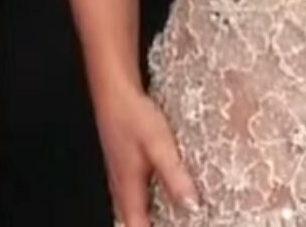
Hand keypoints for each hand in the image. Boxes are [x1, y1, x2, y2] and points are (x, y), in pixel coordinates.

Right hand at [94, 89, 201, 225]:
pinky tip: (158, 191)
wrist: (113, 90)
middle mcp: (121, 185)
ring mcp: (120, 173)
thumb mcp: (160, 146)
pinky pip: (135, 190)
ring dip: (146, 215)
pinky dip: (147, 198)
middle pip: (132, 220)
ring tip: (167, 216)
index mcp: (128, 188)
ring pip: (132, 205)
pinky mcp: (124, 161)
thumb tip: (191, 206)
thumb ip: (175, 177)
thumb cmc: (132, 115)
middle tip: (174, 222)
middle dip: (146, 225)